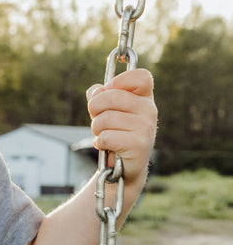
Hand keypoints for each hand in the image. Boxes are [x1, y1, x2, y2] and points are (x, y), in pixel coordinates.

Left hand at [86, 68, 156, 186]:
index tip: (108, 90)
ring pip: (106, 118)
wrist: (123, 167)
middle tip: (97, 118)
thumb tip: (96, 90)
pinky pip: (107, 137)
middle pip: (112, 96)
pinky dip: (99, 142)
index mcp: (144, 98)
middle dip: (94, 107)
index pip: (140, 76)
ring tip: (103, 134)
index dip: (119, 80)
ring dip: (96, 128)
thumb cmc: (115, 134)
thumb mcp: (108, 111)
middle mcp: (149, 110)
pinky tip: (105, 146)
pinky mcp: (139, 145)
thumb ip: (101, 95)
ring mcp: (146, 128)